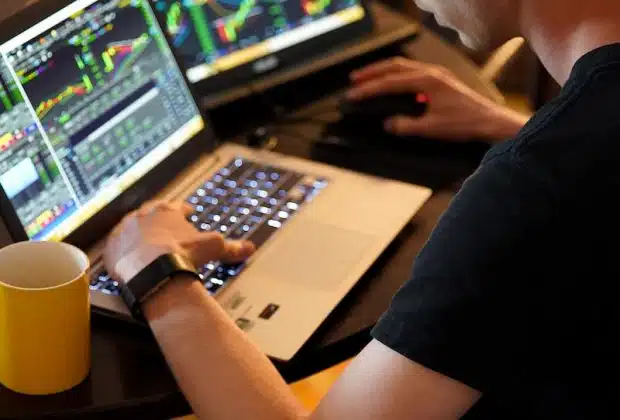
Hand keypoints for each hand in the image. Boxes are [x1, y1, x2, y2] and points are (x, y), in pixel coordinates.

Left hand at [104, 200, 254, 283]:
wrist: (152, 269)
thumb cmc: (182, 254)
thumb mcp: (213, 248)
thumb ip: (231, 247)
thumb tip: (250, 247)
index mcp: (167, 210)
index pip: (176, 206)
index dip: (183, 210)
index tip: (187, 212)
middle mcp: (144, 215)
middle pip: (152, 214)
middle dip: (159, 221)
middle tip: (164, 227)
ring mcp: (125, 231)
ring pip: (132, 228)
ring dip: (138, 234)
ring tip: (143, 243)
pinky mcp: (112, 248)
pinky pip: (116, 247)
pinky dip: (123, 251)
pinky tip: (127, 258)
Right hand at [347, 58, 528, 141]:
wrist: (489, 121)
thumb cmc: (464, 123)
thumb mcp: (431, 128)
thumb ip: (406, 125)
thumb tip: (388, 124)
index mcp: (427, 81)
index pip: (390, 82)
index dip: (369, 89)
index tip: (353, 94)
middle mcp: (431, 72)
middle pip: (394, 66)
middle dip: (373, 72)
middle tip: (354, 79)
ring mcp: (437, 75)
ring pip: (404, 67)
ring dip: (384, 71)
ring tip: (368, 78)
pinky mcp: (441, 81)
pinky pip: (413, 72)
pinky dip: (397, 76)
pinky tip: (392, 85)